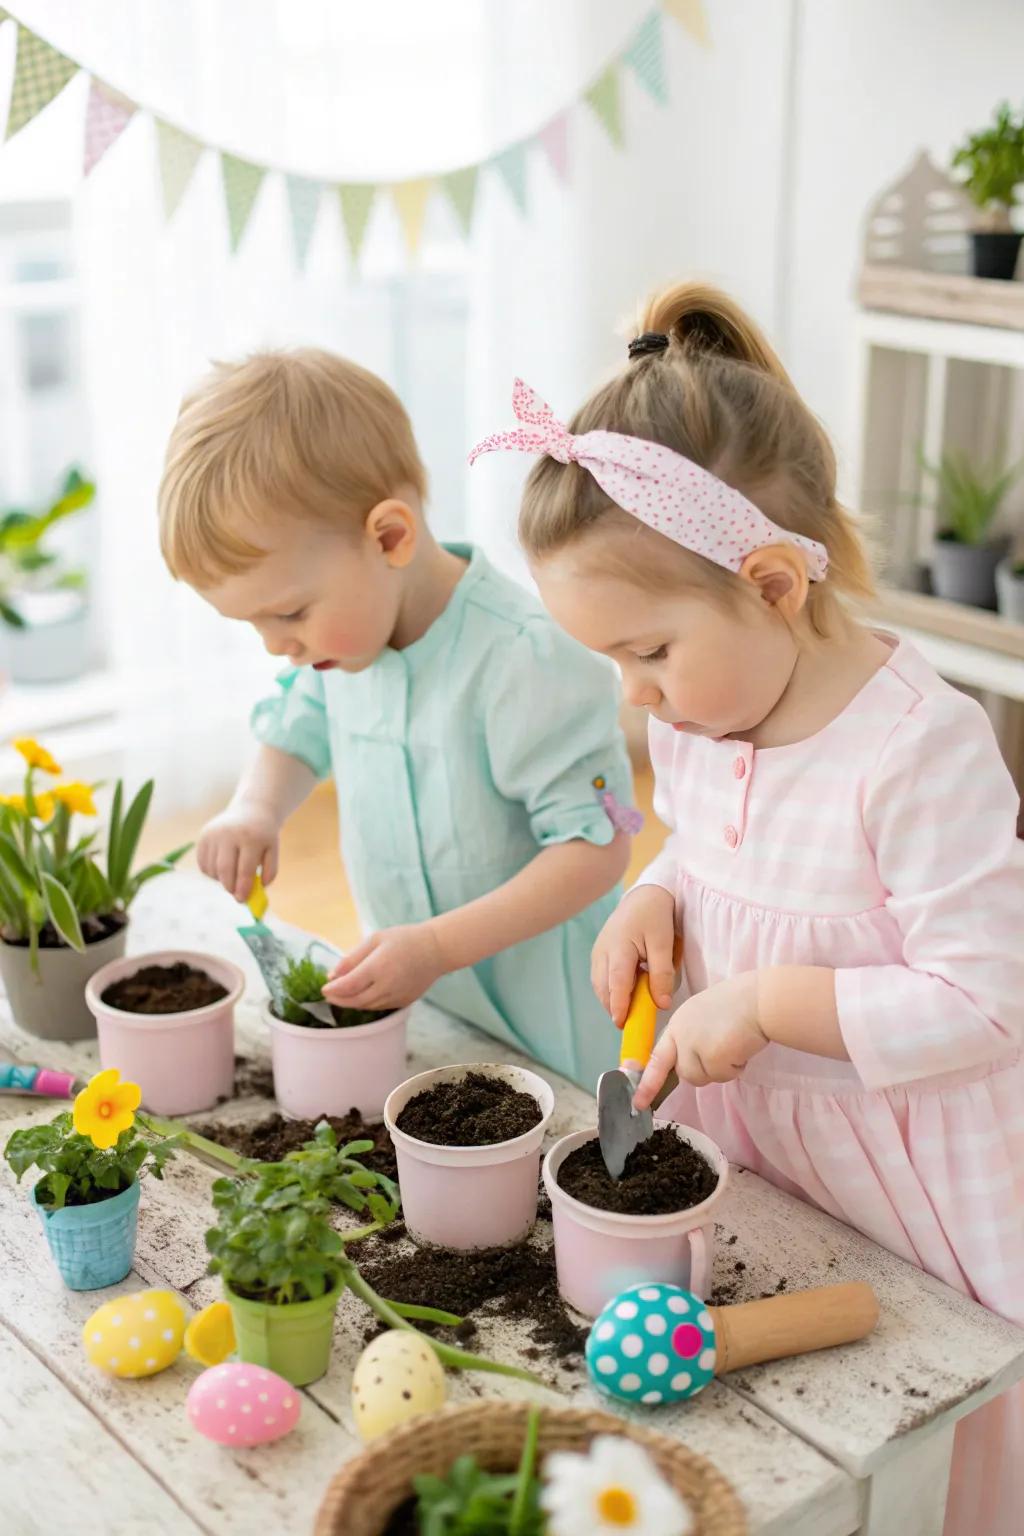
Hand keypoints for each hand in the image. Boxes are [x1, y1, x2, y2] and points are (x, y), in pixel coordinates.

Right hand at [196, 799, 280, 903]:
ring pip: (212, 869)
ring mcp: (213, 834)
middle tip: (236, 895)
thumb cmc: (264, 836)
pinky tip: (224, 865)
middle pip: (224, 869)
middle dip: (230, 887)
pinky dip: (213, 872)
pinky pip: (203, 864)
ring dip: (222, 879)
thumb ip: (269, 872)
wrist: (252, 811)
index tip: (242, 899)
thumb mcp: (273, 851)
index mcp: (250, 837)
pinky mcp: (203, 836)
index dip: (243, 888)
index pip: (244, 869)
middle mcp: (229, 833)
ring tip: (234, 872)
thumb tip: (258, 889)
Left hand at [323, 922, 445, 1011]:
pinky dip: (366, 1003)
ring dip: (352, 1003)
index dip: (333, 990)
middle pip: (355, 1001)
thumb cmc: (404, 939)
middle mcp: (387, 985)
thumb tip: (332, 976)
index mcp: (379, 967)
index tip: (323, 988)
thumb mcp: (375, 940)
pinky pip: (379, 1007)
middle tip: (328, 995)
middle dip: (339, 1000)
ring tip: (342, 995)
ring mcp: (397, 996)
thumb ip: (352, 958)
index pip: (349, 986)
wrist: (436, 949)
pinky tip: (361, 995)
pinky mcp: (404, 1002)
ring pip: (367, 1006)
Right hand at [591, 884, 677, 1024]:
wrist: (645, 895)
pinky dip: (611, 990)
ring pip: (600, 986)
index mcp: (619, 947)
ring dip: (612, 1000)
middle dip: (615, 1008)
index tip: (622, 1024)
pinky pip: (602, 979)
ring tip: (630, 1011)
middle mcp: (603, 952)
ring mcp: (598, 953)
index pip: (617, 983)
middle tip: (632, 1024)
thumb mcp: (664, 943)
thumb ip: (662, 974)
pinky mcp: (599, 954)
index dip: (619, 1005)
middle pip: (604, 988)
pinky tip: (626, 993)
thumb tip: (661, 1004)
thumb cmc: (656, 916)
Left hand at [633, 973, 767, 1106]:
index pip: (657, 1057)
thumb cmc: (740, 1003)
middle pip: (684, 1072)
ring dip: (721, 1069)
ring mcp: (694, 1046)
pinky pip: (724, 1076)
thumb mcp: (704, 1015)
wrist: (759, 1000)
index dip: (647, 1081)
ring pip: (704, 1078)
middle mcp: (681, 1035)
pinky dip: (736, 1067)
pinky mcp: (712, 1057)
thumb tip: (694, 1058)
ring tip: (734, 1045)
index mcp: (678, 1023)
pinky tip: (742, 1047)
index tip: (638, 1101)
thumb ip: (693, 1036)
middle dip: (703, 1070)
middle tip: (721, 1054)